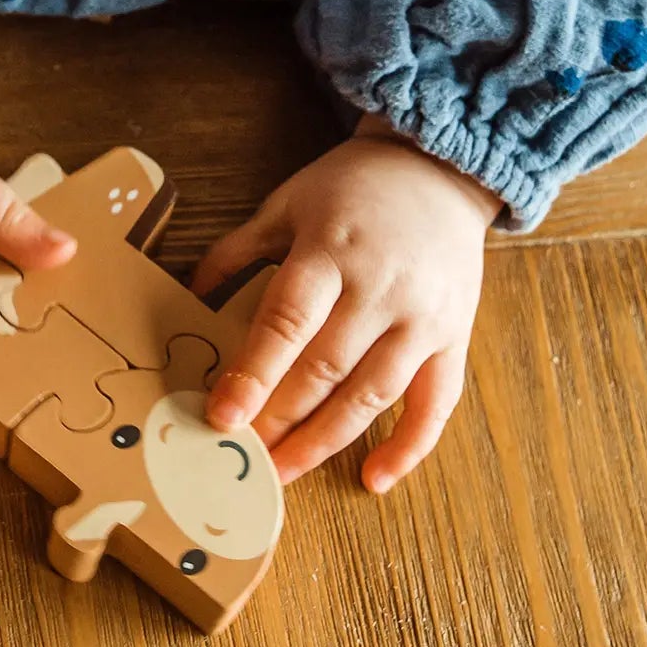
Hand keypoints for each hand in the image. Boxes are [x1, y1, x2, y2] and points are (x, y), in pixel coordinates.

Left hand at [193, 118, 499, 490]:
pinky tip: (374, 479)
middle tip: (240, 456)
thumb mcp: (287, 203)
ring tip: (282, 473)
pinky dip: (408, 447)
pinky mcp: (455, 337)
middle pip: (324, 368)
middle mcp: (379, 289)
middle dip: (278, 418)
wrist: (439, 168)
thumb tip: (191, 293)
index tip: (223, 415)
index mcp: (330, 251)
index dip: (254, 373)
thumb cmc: (352, 188)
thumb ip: (238, 250)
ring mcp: (422, 317)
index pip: (288, 321)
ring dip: (324, 442)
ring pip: (371, 395)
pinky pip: (437, 404)